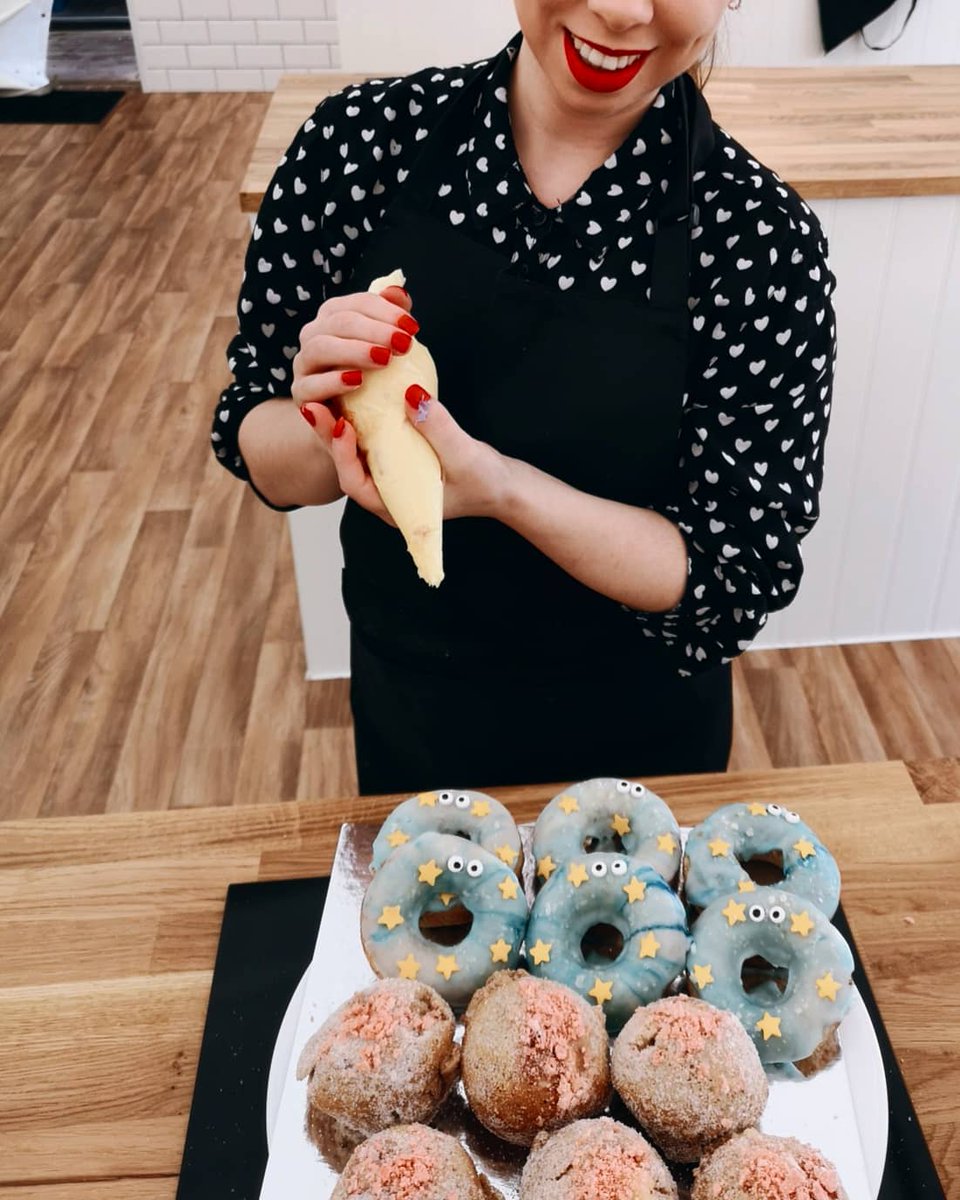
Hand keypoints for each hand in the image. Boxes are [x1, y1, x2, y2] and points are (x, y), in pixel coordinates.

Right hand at [290, 283, 417, 408]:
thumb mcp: (386, 352)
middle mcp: (315, 335)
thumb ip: (391, 322)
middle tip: (403, 344)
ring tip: (383, 359)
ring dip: (353, 351)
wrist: (349, 423)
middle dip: (374, 330)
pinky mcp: (300, 394)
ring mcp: (304, 364)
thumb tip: (399, 292)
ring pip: (320, 347)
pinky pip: (310, 385)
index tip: (412, 327)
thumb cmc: (373, 383)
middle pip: (338, 321)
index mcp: (334, 317)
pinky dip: (332, 382)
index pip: (358, 303)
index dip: (386, 311)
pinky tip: (357, 381)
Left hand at [299, 389, 508, 523]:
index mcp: (396, 507)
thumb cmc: (485, 481)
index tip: (342, 425)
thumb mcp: (463, 455)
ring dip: (340, 422)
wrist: (503, 485)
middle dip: (330, 434)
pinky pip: (371, 439)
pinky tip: (353, 391)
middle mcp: (386, 493)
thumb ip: (437, 427)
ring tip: (327, 392)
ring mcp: (390, 476)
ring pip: (355, 450)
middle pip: (347, 464)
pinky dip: (361, 417)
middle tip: (315, 403)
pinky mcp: (397, 458)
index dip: (343, 455)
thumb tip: (412, 394)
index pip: (355, 484)